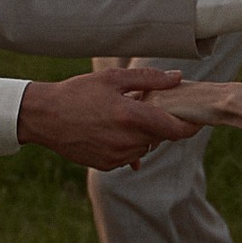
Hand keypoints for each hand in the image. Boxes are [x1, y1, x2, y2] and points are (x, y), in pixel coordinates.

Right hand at [18, 66, 188, 168]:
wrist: (44, 118)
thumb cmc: (77, 93)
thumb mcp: (112, 78)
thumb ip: (149, 79)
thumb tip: (178, 77)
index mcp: (131, 116)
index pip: (174, 129)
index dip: (190, 126)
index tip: (197, 120)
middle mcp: (126, 140)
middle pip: (160, 137)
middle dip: (159, 125)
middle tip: (145, 108)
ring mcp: (116, 156)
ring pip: (144, 147)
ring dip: (142, 135)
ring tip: (122, 117)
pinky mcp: (106, 165)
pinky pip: (127, 156)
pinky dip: (126, 144)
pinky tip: (110, 130)